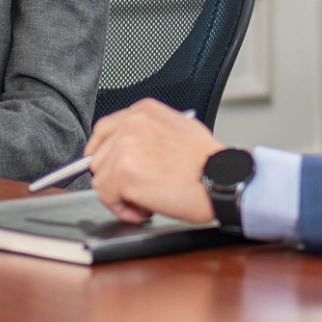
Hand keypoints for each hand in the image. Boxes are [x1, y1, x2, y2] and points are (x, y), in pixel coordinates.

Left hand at [86, 98, 226, 223]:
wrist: (222, 180)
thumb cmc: (209, 162)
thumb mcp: (179, 129)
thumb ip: (149, 133)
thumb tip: (131, 146)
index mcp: (143, 111)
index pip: (103, 130)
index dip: (102, 153)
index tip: (107, 168)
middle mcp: (131, 124)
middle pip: (98, 158)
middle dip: (116, 179)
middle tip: (142, 189)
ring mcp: (124, 148)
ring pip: (100, 181)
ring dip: (121, 196)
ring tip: (149, 198)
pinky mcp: (123, 174)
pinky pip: (107, 198)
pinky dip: (125, 210)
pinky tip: (146, 207)